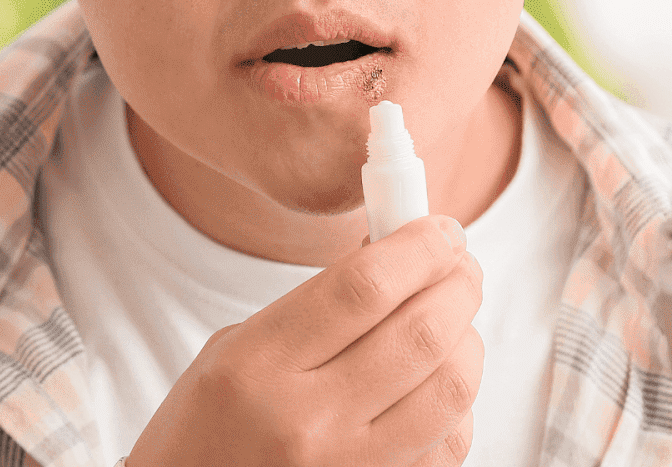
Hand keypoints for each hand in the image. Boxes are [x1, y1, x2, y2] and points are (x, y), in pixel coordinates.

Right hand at [125, 215, 482, 466]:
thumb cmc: (204, 427)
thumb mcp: (234, 350)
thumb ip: (313, 309)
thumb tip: (394, 259)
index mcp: (257, 365)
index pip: (362, 288)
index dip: (417, 248)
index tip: (441, 229)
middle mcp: (307, 421)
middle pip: (419, 334)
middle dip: (456, 284)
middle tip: (459, 264)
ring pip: (450, 390)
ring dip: (468, 340)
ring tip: (455, 319)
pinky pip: (450, 443)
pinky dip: (459, 402)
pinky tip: (439, 381)